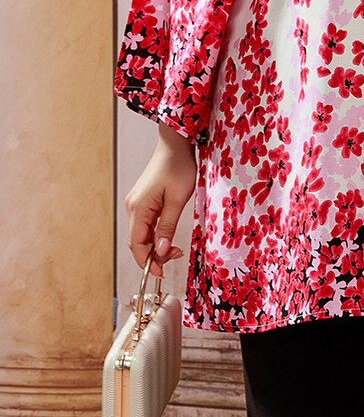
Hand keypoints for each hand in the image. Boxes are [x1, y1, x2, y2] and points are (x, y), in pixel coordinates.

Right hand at [124, 130, 196, 278]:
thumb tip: (161, 251)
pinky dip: (155, 234)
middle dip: (153, 255)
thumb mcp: (177, 199)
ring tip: (174, 249)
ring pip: (142, 234)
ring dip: (155, 245)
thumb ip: (168, 226)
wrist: (175, 144)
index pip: (136, 244)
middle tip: (174, 258)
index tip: (161, 272)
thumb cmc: (178, 167)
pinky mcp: (143, 201)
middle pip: (137, 241)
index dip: (147, 261)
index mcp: (138, 208)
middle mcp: (132, 207)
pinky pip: (146, 224)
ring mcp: (136, 203)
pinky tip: (167, 237)